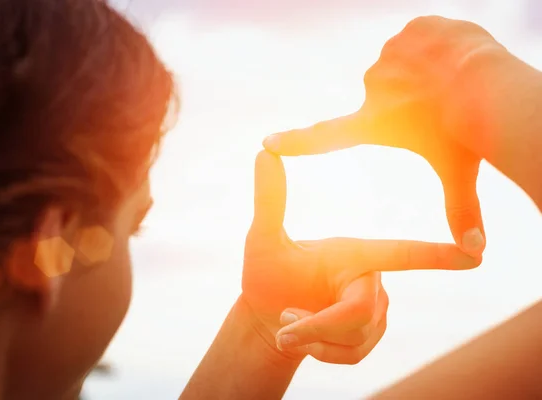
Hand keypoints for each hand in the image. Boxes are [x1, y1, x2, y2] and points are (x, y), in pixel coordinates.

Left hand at [242, 151, 479, 363]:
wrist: (266, 317)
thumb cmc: (266, 274)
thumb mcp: (262, 239)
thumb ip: (269, 201)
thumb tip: (264, 150)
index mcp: (353, 252)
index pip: (400, 253)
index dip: (436, 255)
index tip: (474, 252)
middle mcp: (370, 279)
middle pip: (358, 311)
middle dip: (319, 324)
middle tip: (285, 324)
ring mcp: (372, 310)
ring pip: (354, 337)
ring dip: (314, 338)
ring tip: (289, 323)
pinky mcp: (368, 336)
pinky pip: (352, 355)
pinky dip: (322, 353)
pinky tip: (305, 342)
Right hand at [263, 16, 510, 258]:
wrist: (484, 78)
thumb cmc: (468, 129)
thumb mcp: (459, 171)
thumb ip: (463, 209)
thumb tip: (477, 253)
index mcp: (375, 125)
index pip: (324, 137)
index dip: (296, 141)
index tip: (269, 142)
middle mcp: (372, 90)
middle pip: (395, 96)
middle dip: (415, 100)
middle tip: (441, 107)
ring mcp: (387, 57)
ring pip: (410, 66)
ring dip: (428, 73)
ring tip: (450, 84)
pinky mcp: (406, 32)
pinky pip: (423, 40)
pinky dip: (439, 49)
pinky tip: (453, 59)